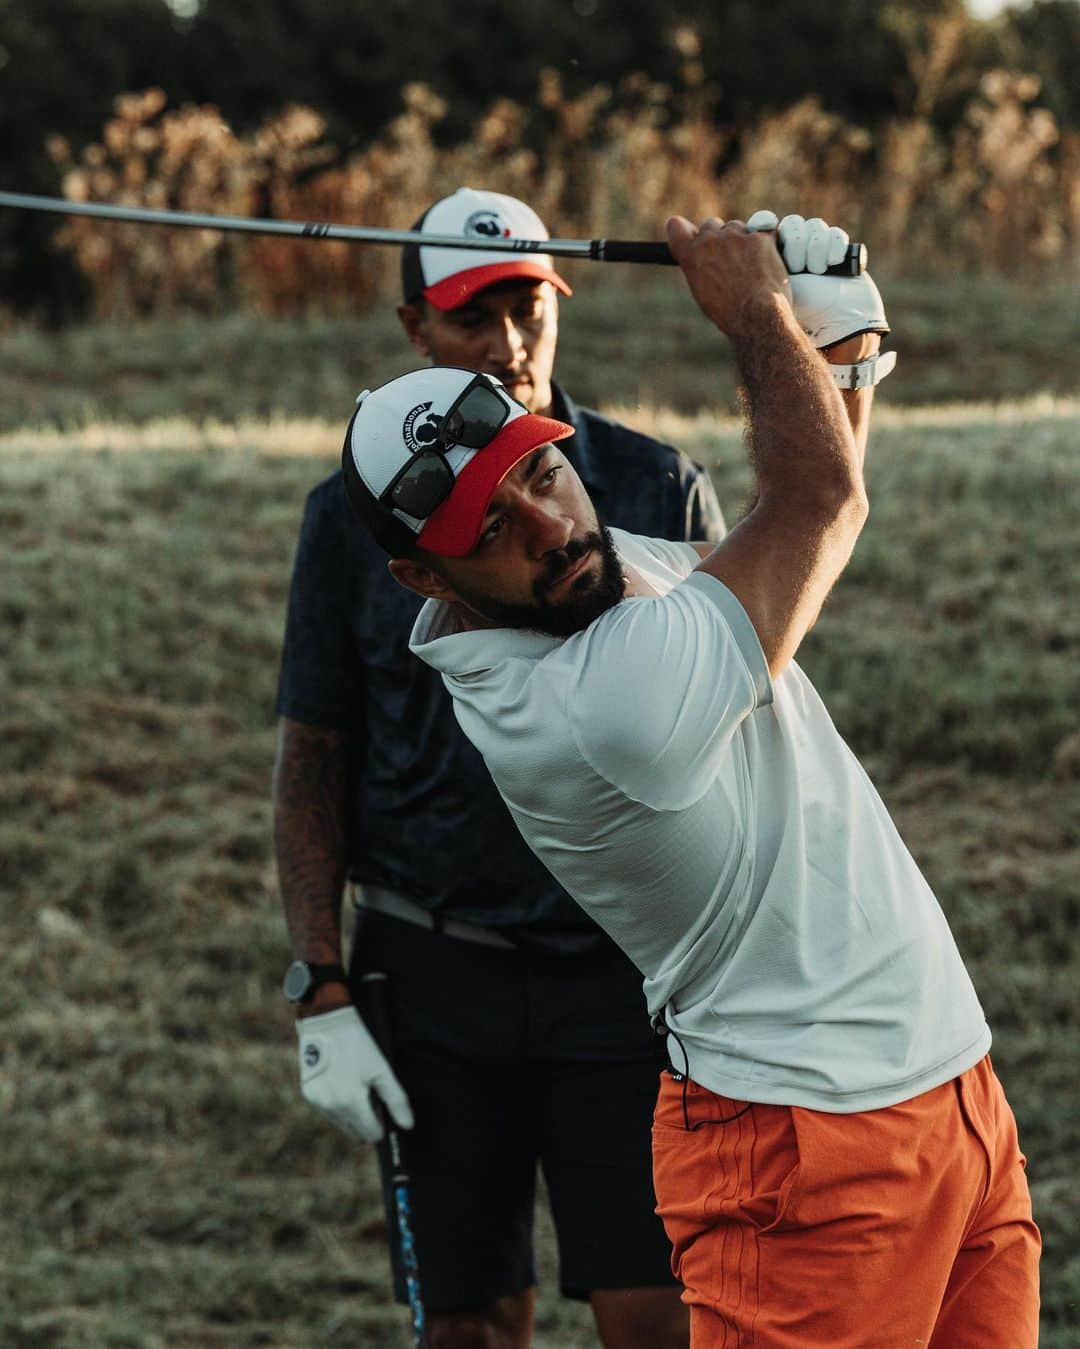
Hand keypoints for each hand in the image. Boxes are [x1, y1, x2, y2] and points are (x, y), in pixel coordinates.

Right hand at [296, 1005, 413, 1141]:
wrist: (326, 1022)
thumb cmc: (357, 1044)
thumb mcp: (382, 1070)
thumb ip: (396, 1100)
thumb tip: (407, 1125)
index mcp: (351, 1103)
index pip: (370, 1134)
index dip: (381, 1125)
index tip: (384, 1110)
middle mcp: (331, 1108)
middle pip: (355, 1132)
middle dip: (366, 1121)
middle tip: (372, 1096)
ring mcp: (317, 1102)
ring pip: (340, 1123)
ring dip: (351, 1115)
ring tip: (357, 1087)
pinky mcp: (308, 1094)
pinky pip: (327, 1111)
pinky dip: (337, 1105)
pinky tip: (343, 1084)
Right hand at [666, 215, 791, 340]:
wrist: (756, 317)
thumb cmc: (728, 312)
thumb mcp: (702, 292)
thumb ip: (698, 267)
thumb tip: (703, 258)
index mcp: (691, 255)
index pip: (676, 227)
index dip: (683, 230)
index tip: (690, 234)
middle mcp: (710, 240)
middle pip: (711, 225)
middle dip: (718, 237)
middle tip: (728, 258)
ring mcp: (736, 236)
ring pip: (737, 227)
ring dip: (742, 240)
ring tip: (750, 267)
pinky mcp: (761, 237)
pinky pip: (764, 230)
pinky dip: (766, 242)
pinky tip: (767, 262)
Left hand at [746, 210, 889, 348]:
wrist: (833, 326)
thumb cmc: (796, 314)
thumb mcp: (766, 291)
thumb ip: (749, 270)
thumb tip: (731, 246)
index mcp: (769, 258)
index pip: (764, 224)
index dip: (764, 221)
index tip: (765, 225)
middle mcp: (793, 252)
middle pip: (792, 224)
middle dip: (796, 244)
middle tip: (797, 267)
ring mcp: (817, 251)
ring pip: (814, 227)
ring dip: (815, 249)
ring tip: (816, 271)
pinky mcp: (838, 253)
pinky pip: (834, 235)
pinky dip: (833, 248)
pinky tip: (830, 266)